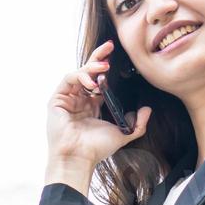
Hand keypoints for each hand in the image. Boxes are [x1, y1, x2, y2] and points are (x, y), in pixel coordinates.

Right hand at [47, 41, 151, 167]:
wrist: (79, 158)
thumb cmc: (96, 149)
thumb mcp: (122, 135)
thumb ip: (137, 124)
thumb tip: (147, 109)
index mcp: (92, 105)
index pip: (100, 80)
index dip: (106, 67)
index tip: (116, 55)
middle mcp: (79, 99)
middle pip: (88, 71)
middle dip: (98, 57)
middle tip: (109, 46)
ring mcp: (68, 98)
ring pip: (79, 73)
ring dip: (92, 67)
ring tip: (104, 68)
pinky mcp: (57, 99)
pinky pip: (69, 79)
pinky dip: (81, 75)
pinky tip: (93, 81)